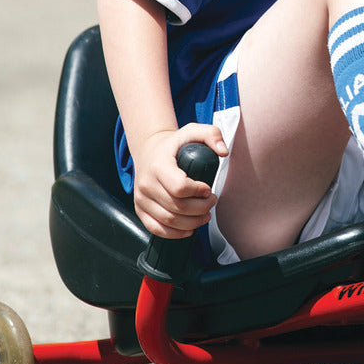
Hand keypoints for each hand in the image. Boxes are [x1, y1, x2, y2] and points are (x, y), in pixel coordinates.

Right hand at [131, 124, 226, 238]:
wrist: (149, 151)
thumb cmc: (175, 143)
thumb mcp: (193, 130)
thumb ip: (212, 134)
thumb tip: (223, 152)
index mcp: (158, 165)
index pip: (179, 187)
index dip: (198, 192)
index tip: (208, 189)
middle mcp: (146, 184)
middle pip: (177, 207)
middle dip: (201, 209)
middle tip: (212, 202)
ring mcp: (141, 199)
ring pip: (169, 220)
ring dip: (192, 222)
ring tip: (205, 214)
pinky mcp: (140, 210)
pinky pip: (156, 229)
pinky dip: (175, 234)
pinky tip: (190, 229)